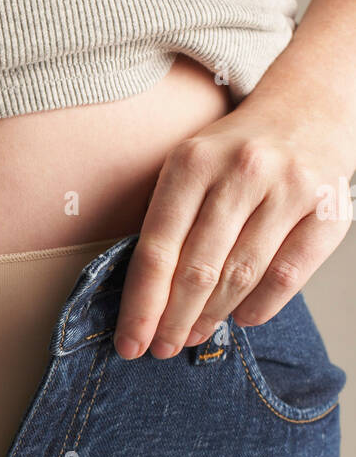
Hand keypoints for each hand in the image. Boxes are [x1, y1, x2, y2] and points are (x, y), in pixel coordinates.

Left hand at [114, 103, 353, 358]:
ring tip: (194, 336)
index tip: (130, 342)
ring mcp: (288, 189)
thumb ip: (167, 222)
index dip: (142, 304)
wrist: (309, 108)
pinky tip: (242, 318)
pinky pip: (288, 274)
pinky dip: (261, 305)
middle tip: (162, 349)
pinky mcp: (327, 209)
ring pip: (241, 275)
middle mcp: (242, 171)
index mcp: (193, 161)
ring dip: (212, 316)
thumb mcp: (190, 167)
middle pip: (198, 269)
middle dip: (174, 320)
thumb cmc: (234, 152)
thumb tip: (145, 300)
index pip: (157, 248)